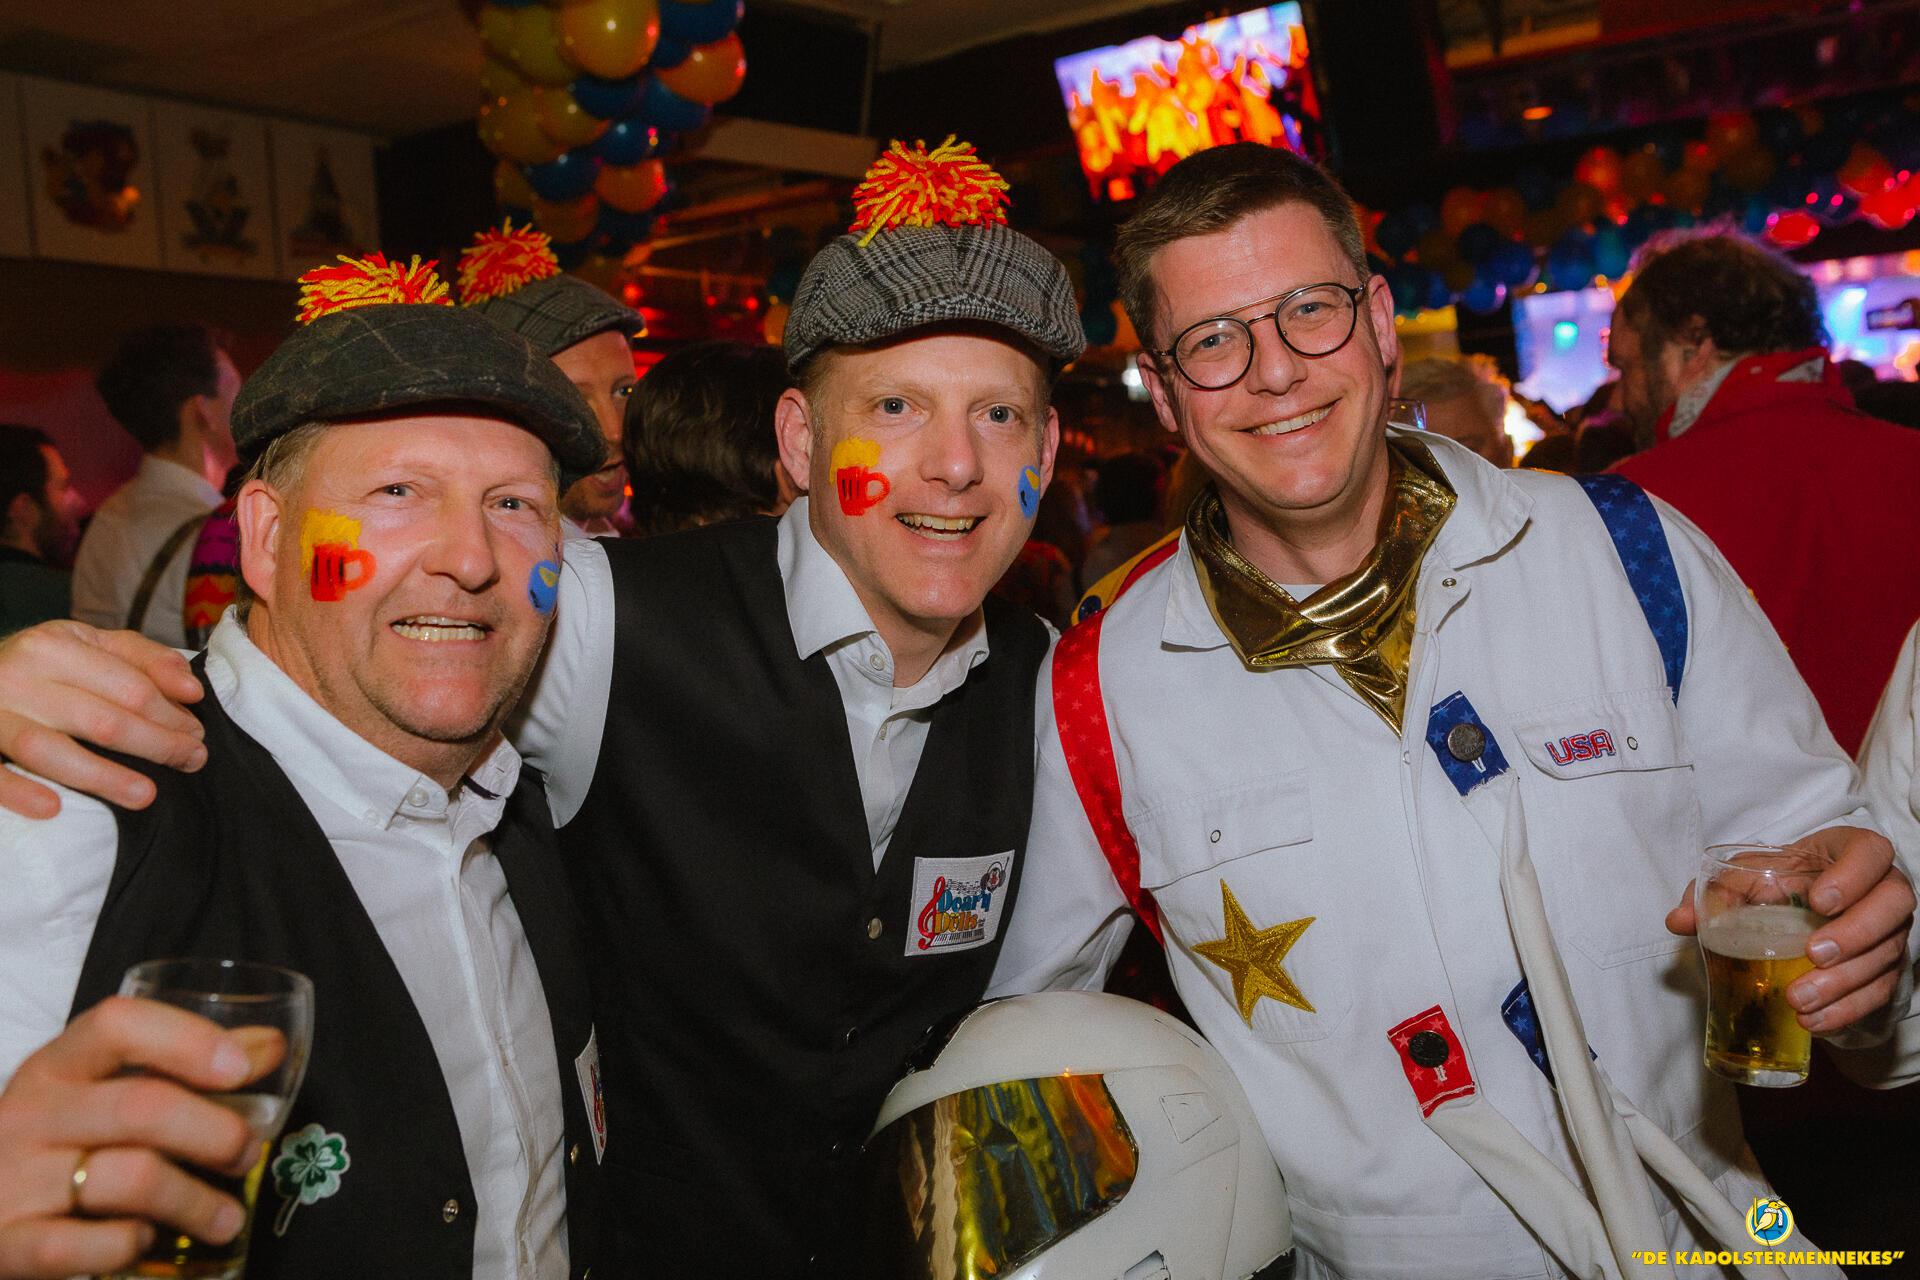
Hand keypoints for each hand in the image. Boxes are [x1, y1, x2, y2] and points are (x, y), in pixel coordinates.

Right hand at [0, 622, 204, 818]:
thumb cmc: (43, 665)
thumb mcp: (90, 645)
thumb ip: (145, 658)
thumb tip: (191, 689)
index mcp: (53, 645)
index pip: (129, 687)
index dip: (171, 714)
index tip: (197, 732)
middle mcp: (18, 676)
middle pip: (100, 720)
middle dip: (157, 745)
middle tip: (192, 761)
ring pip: (49, 749)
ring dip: (103, 777)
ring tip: (146, 795)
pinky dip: (19, 791)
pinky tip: (54, 808)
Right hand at [0, 996, 284, 1277]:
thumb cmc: (54, 1141)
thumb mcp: (102, 1091)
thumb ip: (184, 1066)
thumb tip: (270, 1048)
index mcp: (57, 1066)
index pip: (118, 1025)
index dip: (188, 1040)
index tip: (243, 1069)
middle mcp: (28, 1114)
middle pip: (142, 1107)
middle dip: (215, 1132)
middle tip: (248, 1152)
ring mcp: (11, 1180)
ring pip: (128, 1178)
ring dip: (195, 1200)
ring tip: (227, 1216)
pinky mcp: (4, 1242)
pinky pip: (78, 1245)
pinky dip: (126, 1244)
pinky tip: (146, 1239)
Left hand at [1668, 826, 1915, 1033]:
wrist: (1796, 906)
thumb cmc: (1774, 882)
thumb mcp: (1742, 878)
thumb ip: (1711, 893)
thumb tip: (1678, 921)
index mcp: (1850, 853)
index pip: (1871, 851)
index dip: (1854, 875)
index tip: (1819, 900)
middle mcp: (1881, 890)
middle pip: (1894, 905)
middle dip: (1857, 933)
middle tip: (1814, 953)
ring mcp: (1889, 931)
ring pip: (1887, 955)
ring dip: (1846, 983)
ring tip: (1800, 999)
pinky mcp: (1885, 968)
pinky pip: (1879, 992)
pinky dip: (1847, 1011)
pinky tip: (1814, 1023)